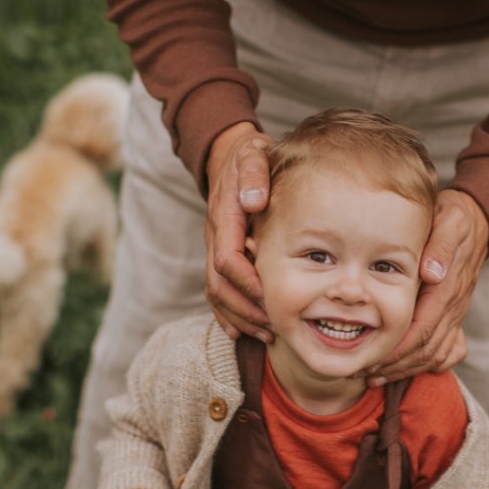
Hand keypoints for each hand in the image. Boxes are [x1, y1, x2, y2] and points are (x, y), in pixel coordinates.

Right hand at [205, 121, 274, 341]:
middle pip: (219, 285)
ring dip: (239, 317)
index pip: (227, 260)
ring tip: (266, 334)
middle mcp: (215, 237)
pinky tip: (242, 332)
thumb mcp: (254, 154)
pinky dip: (227, 314)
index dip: (247, 283)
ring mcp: (215, 247)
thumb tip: (254, 201)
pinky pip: (217, 290)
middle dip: (245, 310)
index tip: (270, 299)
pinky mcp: (220, 253)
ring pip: (217, 292)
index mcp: (224, 218)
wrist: (229, 154)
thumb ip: (255, 173)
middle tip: (273, 327)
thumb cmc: (249, 156)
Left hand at [368, 189, 488, 384]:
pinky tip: (407, 370)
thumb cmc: (452, 218)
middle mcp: (454, 305)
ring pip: (437, 353)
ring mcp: (457, 312)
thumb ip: (440, 246)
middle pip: (428, 348)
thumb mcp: (447, 222)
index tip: (374, 361)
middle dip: (397, 366)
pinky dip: (430, 365)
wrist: (477, 220)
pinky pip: (449, 349)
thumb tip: (431, 272)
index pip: (424, 329)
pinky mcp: (456, 314)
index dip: (399, 350)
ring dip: (408, 369)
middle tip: (365, 374)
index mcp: (447, 287)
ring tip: (377, 377)